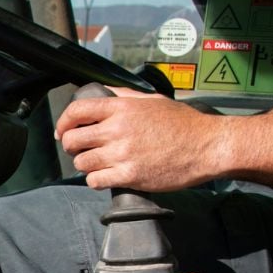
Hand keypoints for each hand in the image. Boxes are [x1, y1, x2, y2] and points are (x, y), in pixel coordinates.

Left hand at [55, 88, 227, 191]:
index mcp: (122, 108)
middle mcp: (118, 130)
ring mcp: (122, 154)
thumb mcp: (153, 100)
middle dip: (73, 146)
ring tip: (99, 162)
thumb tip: (102, 92)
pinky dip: (96, 180)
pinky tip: (106, 175)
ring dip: (86, 164)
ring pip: (81, 163)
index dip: (63, 122)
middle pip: (73, 140)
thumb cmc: (184, 124)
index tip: (63, 131)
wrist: (208, 146)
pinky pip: (94, 181)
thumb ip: (124, 96)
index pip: (77, 110)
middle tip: (82, 149)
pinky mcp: (129, 175)